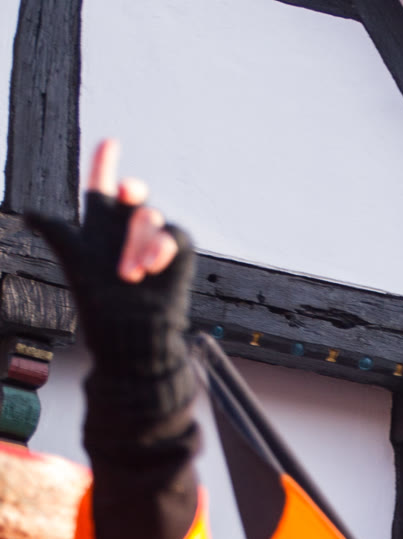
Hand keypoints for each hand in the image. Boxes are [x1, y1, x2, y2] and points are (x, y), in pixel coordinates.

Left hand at [29, 140, 194, 373]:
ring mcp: (152, 243)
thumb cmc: (99, 303)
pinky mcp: (177, 258)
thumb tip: (28, 213)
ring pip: (150, 218)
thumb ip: (55, 231)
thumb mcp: (73, 262)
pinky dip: (163, 248)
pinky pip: (176, 237)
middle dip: (131, 190)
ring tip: (130, 274)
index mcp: (99, 227)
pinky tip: (151, 267)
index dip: (104, 163)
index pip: (102, 187)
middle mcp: (126, 231)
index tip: (109, 143)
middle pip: (133, 196)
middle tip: (125, 191)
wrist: (129, 334)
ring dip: (139, 241)